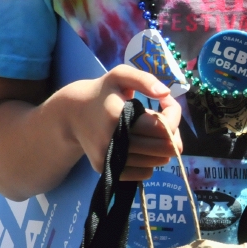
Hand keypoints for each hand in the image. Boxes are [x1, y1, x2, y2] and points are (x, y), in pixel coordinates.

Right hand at [59, 65, 182, 180]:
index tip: (165, 101)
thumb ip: (144, 79)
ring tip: (151, 131)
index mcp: (118, 117)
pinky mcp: (107, 170)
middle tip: (164, 119)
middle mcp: (114, 142)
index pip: (162, 127)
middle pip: (163, 148)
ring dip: (162, 147)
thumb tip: (165, 93)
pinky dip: (151, 161)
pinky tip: (144, 145)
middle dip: (172, 133)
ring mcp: (110, 159)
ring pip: (156, 162)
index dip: (173, 114)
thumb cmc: (102, 92)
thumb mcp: (120, 75)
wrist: (73, 114)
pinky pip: (143, 173)